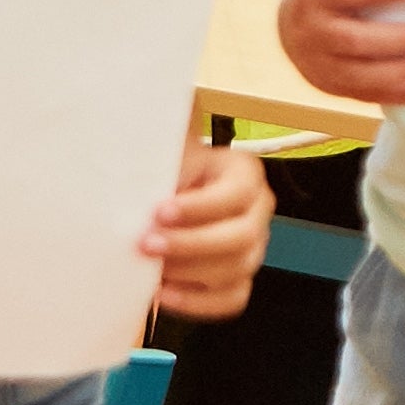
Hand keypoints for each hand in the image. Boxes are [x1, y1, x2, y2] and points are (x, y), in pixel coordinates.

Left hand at [144, 140, 270, 319]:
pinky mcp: (237, 279)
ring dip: (189, 274)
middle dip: (190, 245)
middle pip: (241, 236)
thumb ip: (171, 130)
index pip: (237, 193)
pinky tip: (165, 295)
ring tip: (150, 269)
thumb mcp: (168, 147)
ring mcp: (252, 248)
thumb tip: (171, 101)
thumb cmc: (161, 171)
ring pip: (236, 270)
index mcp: (245, 173)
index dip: (199, 207)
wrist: (155, 200)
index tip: (159, 211)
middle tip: (147, 244)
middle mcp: (257, 211)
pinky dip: (198, 304)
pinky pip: (231, 300)